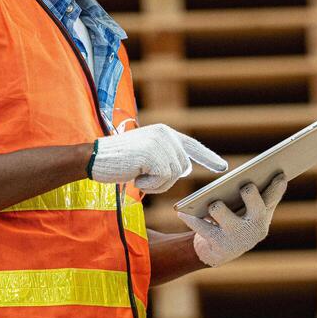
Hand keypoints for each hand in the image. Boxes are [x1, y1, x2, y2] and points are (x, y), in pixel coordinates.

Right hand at [90, 123, 227, 192]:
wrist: (93, 158)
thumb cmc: (118, 161)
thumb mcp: (146, 155)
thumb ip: (166, 158)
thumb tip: (185, 169)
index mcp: (165, 132)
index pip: (192, 145)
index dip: (208, 157)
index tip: (223, 167)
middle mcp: (166, 134)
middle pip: (182, 168)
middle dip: (164, 179)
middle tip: (141, 176)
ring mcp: (160, 143)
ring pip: (174, 176)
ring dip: (156, 183)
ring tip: (137, 174)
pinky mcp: (154, 155)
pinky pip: (163, 180)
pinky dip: (149, 185)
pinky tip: (135, 176)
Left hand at [177, 174, 286, 266]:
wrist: (219, 252)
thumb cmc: (235, 221)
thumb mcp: (247, 210)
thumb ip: (254, 194)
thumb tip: (249, 175)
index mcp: (263, 214)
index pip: (272, 197)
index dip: (278, 186)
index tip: (280, 173)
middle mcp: (254, 227)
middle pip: (256, 206)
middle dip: (251, 196)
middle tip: (246, 187)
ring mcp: (236, 236)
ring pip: (223, 213)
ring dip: (217, 207)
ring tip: (213, 204)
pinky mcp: (217, 244)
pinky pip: (201, 226)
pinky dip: (191, 218)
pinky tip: (183, 212)